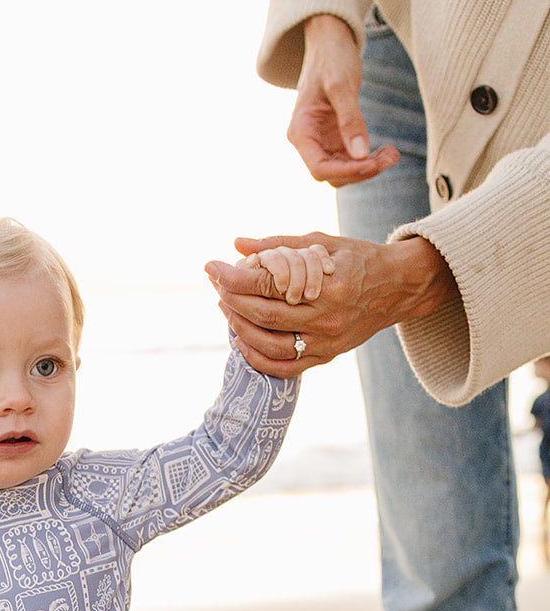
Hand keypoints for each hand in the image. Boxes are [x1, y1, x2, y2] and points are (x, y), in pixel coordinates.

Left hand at [205, 231, 457, 376]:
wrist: (398, 288)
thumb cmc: (358, 259)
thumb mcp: (322, 243)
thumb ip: (279, 244)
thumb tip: (238, 243)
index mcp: (327, 285)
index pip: (269, 284)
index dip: (234, 276)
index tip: (212, 266)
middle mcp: (327, 318)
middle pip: (264, 314)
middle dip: (231, 298)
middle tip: (216, 284)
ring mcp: (327, 342)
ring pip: (270, 344)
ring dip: (239, 328)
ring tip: (225, 308)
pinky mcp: (327, 356)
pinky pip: (285, 367)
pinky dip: (257, 358)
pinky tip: (241, 341)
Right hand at [290, 15, 398, 185]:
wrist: (330, 42)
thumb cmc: (332, 59)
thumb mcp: (342, 86)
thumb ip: (351, 120)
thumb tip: (361, 154)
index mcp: (300, 131)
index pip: (319, 168)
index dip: (346, 171)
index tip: (373, 162)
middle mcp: (307, 142)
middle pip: (333, 174)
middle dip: (361, 170)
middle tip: (391, 155)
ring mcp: (321, 142)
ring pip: (343, 171)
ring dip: (368, 167)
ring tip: (392, 153)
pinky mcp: (334, 139)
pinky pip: (350, 160)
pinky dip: (368, 159)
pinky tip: (386, 150)